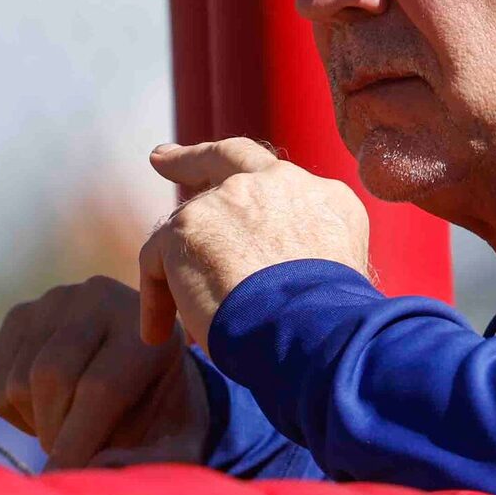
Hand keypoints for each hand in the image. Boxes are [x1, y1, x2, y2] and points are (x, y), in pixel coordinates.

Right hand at [0, 275, 210, 468]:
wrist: (139, 373)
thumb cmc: (159, 416)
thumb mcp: (173, 442)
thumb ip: (148, 461)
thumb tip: (98, 467)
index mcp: (146, 331)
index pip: (99, 386)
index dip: (77, 439)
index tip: (65, 479)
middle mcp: (100, 299)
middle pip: (50, 375)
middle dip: (54, 432)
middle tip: (71, 457)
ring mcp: (55, 301)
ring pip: (18, 382)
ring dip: (37, 425)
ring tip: (68, 428)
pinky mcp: (20, 315)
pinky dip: (16, 414)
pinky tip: (47, 409)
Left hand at [138, 139, 373, 349]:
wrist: (316, 331)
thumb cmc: (333, 329)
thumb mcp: (340, 279)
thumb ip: (305, 258)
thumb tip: (275, 280)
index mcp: (323, 200)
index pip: (277, 175)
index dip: (245, 167)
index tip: (224, 162)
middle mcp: (278, 184)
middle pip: (223, 164)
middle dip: (190, 160)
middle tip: (161, 159)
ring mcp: (231, 197)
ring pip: (188, 229)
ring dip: (179, 274)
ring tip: (177, 327)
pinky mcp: (190, 225)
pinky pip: (157, 260)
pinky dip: (155, 301)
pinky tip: (156, 335)